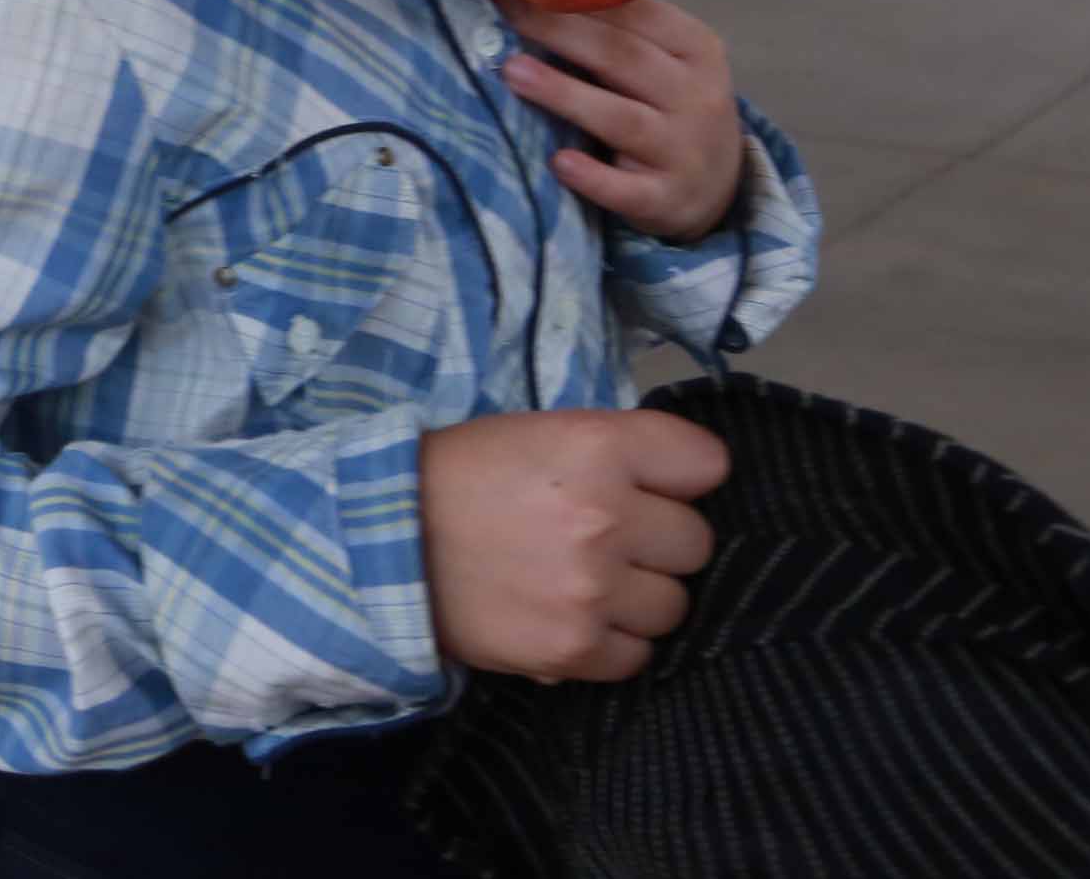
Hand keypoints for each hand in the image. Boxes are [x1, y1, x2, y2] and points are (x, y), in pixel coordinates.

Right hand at [418, 409, 727, 681]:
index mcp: (597, 447)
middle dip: (656, 539)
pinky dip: (611, 642)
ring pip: (674, 604)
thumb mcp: (541, 431)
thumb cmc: (464, 475)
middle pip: (694, 541)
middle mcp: (605, 518)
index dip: (680, 475)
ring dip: (637, 596)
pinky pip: (638, 657)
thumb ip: (618, 452)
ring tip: (585, 581)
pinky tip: (572, 617)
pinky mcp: (572, 650)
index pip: (706, 464)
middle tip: (605, 536)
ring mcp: (592, 591)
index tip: (652, 483)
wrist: (383, 540)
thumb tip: (687, 488)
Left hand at [500, 0, 744, 240]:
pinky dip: (594, 178)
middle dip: (561, 32)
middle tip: (508, 14)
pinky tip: (559, 163)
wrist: (720, 186)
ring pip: (621, 118)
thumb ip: (618, 31)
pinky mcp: (668, 199)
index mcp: (696, 48)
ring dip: (565, 94)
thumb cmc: (670, 105)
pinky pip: (628, 190)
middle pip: (623, 58)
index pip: (636, 15)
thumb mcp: (665, 61)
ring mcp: (685, 151)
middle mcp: (698, 96)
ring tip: (513, 72)